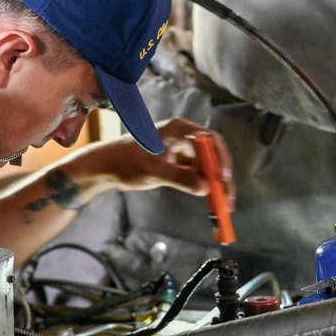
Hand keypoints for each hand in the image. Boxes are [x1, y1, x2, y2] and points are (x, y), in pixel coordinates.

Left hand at [103, 118, 235, 206]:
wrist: (107, 167)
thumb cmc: (125, 161)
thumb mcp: (152, 171)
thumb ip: (178, 178)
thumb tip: (203, 188)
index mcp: (178, 129)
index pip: (209, 139)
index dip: (220, 157)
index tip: (223, 177)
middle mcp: (184, 138)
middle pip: (212, 155)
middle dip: (221, 177)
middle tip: (228, 198)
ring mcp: (182, 151)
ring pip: (207, 168)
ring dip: (216, 186)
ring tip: (223, 206)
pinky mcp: (179, 164)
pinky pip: (198, 176)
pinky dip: (205, 189)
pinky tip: (211, 203)